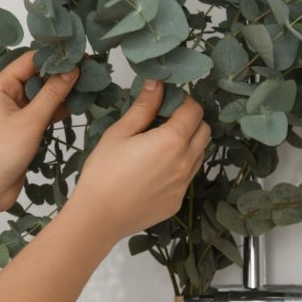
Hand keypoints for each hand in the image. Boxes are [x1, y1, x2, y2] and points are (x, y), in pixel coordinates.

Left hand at [0, 51, 78, 211]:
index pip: (29, 61)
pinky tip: (77, 105)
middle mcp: (6, 96)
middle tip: (89, 70)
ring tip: (88, 85)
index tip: (80, 56)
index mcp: (0, 87)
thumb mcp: (30, 121)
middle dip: (61, 74)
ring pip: (42, 95)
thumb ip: (53, 94)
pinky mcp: (22, 129)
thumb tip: (72, 69)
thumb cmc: (1, 152)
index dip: (54, 58)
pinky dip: (58, 109)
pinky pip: (42, 112)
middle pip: (36, 77)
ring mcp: (14, 113)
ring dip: (62, 92)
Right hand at [68, 79, 209, 239]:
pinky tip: (154, 169)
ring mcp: (183, 184)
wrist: (98, 217)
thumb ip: (144, 106)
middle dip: (190, 120)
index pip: (194, 110)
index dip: (183, 101)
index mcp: (173, 141)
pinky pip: (187, 176)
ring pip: (199, 154)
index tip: (166, 101)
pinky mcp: (177, 201)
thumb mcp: (120, 132)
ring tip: (159, 144)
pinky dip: (179, 165)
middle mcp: (185, 162)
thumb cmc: (104, 172)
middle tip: (164, 120)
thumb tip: (157, 83)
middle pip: (204, 131)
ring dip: (187, 143)